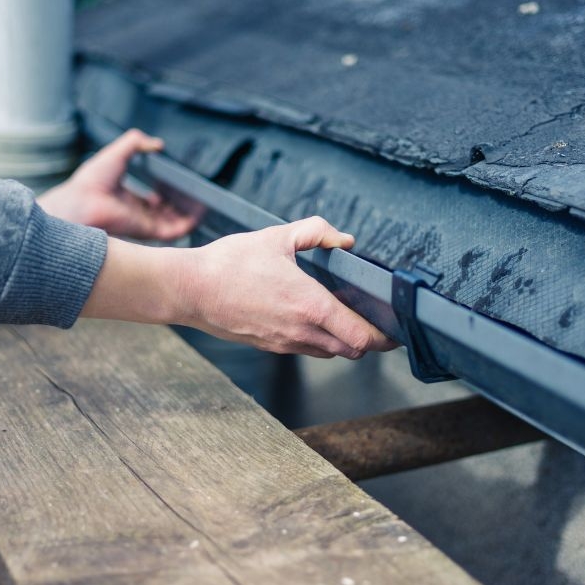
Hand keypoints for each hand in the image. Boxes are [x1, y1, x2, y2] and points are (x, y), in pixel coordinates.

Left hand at [38, 129, 201, 240]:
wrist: (82, 201)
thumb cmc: (92, 180)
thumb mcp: (117, 152)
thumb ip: (136, 143)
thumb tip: (157, 143)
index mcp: (128, 199)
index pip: (153, 201)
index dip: (167, 194)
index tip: (180, 186)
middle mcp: (137, 214)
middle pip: (166, 213)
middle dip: (182, 206)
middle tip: (196, 195)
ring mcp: (144, 223)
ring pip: (174, 223)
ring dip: (189, 215)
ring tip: (204, 202)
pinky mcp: (148, 231)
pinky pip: (175, 231)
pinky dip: (189, 223)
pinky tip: (199, 212)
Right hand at [182, 216, 398, 357]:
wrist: (189, 290)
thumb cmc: (229, 263)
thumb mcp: (276, 237)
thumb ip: (316, 232)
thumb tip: (344, 239)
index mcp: (309, 305)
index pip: (361, 336)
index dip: (384, 336)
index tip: (395, 328)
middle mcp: (301, 330)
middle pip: (352, 350)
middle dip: (369, 339)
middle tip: (376, 320)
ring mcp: (284, 343)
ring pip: (330, 352)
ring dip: (344, 340)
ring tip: (346, 318)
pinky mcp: (270, 346)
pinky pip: (307, 349)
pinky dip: (320, 340)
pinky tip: (313, 318)